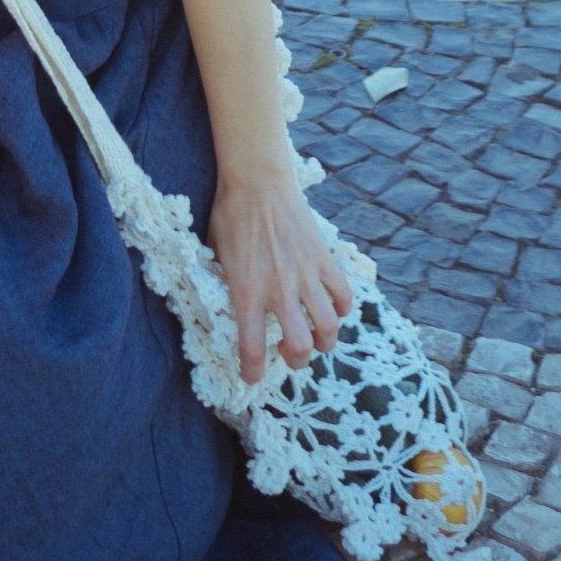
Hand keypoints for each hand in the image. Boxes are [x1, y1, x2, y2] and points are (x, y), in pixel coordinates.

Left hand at [208, 174, 354, 384]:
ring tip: (317, 340)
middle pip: (300, 345)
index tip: (252, 379)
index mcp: (247, 291)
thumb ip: (229, 281)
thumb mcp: (216, 253)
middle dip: (296, 359)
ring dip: (324, 341)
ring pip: (328, 327)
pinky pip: (344, 296)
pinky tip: (334, 309)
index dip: (252, 369)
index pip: (251, 345)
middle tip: (289, 356)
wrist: (258, 182)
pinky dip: (343, 310)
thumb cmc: (230, 214)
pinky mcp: (325, 260)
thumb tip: (230, 299)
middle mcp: (279, 290)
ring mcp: (306, 276)